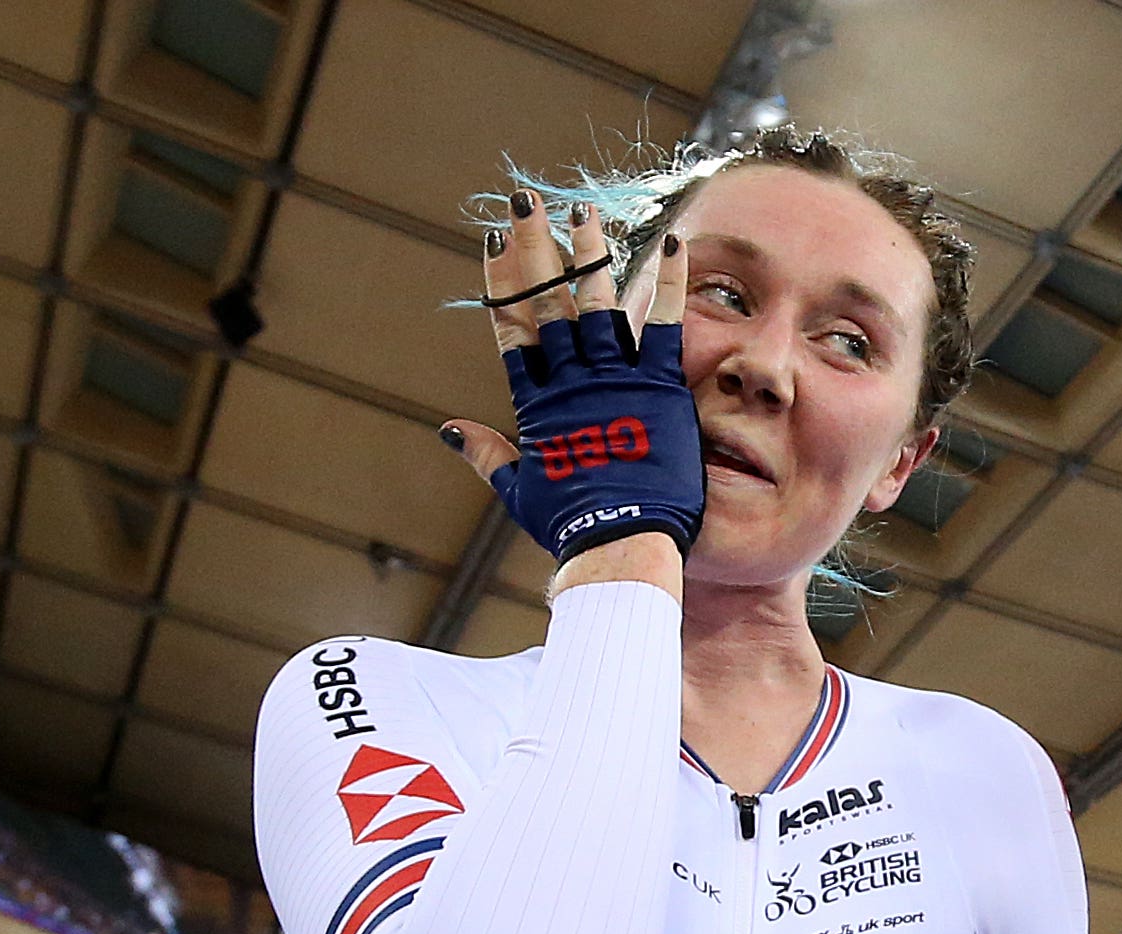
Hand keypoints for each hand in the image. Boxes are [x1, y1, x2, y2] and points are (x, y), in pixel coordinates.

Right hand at [441, 192, 701, 573]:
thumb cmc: (571, 526)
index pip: (512, 330)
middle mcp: (570, 381)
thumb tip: (448, 430)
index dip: (502, 284)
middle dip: (535, 248)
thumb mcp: (520, 490)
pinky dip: (667, 283)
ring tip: (581, 209)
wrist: (619, 543)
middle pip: (547, 303)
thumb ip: (486, 455)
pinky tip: (673, 242)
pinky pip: (663, 325)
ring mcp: (613, 380)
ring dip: (588, 252)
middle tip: (526, 201)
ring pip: (596, 302)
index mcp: (537, 403)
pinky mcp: (657, 388)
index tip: (492, 242)